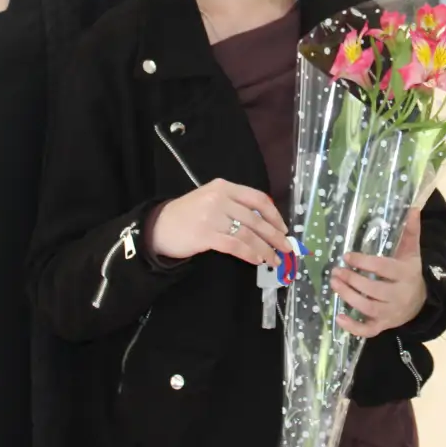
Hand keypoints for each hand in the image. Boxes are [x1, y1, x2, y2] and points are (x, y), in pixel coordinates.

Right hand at [146, 179, 291, 266]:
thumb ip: (235, 206)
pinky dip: (249, 254)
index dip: (274, 215)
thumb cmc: (188, 215)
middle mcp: (220, 198)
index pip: (258, 198)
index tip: (284, 229)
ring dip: (264, 249)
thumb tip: (266, 225)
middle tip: (286, 249)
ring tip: (274, 260)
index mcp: (224, 187)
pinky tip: (257, 260)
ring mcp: (212, 216)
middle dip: (274, 236)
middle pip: (255, 218)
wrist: (159, 226)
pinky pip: (235, 245)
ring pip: (247, 234)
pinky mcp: (205, 234)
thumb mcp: (212, 200)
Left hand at [331, 207, 426, 337]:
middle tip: (336, 271)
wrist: (422, 302)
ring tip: (334, 284)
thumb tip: (414, 207)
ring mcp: (391, 313)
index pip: (384, 268)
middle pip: (374, 290)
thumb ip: (411, 231)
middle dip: (352, 281)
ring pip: (368, 308)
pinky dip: (353, 327)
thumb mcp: (413, 252)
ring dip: (349, 297)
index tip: (347, 256)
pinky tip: (338, 317)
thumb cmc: (411, 272)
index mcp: (406, 274)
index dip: (365, 262)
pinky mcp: (384, 325)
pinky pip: (368, 330)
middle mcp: (399, 295)